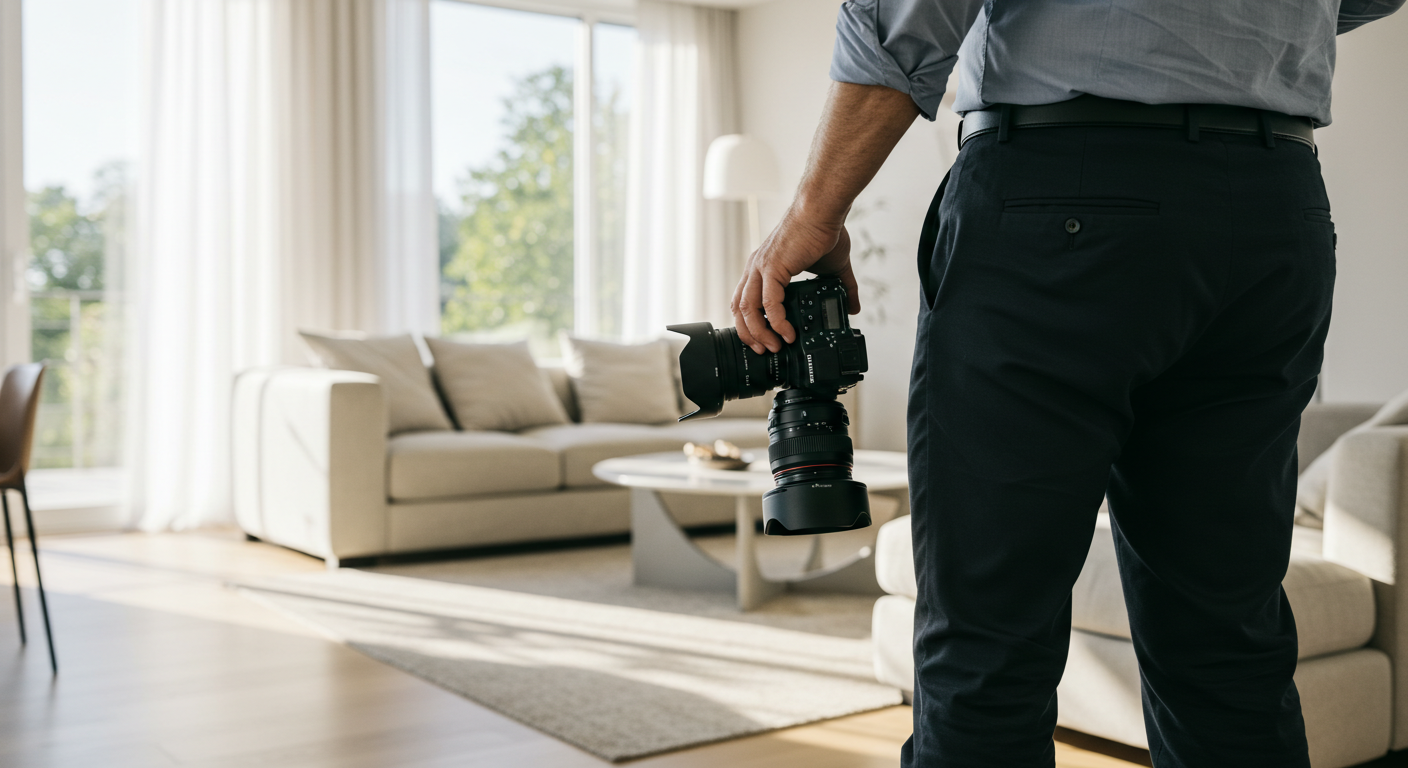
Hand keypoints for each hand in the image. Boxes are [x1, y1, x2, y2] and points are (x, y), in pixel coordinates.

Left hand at [729, 208, 860, 353]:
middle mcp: (757, 267)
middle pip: (739, 308)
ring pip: (748, 309)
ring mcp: (761, 267)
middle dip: (749, 334)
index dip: (749, 322)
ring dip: (759, 332)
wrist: (823, 211)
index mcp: (764, 267)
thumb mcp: (833, 267)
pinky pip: (768, 303)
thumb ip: (842, 287)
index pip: (744, 299)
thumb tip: (854, 306)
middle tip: (765, 350)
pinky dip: (776, 321)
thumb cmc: (824, 231)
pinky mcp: (772, 267)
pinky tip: (787, 332)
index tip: (762, 339)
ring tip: (775, 346)